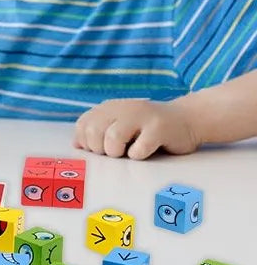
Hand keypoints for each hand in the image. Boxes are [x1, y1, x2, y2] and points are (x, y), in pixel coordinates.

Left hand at [72, 98, 200, 159]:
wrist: (187, 119)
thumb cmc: (148, 129)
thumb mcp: (120, 125)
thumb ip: (98, 131)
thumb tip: (76, 144)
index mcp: (109, 107)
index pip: (83, 125)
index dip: (87, 142)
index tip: (100, 149)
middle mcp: (122, 108)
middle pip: (94, 131)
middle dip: (100, 149)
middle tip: (115, 153)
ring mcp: (141, 116)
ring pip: (113, 139)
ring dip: (117, 153)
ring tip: (128, 153)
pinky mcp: (159, 128)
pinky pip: (138, 150)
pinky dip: (139, 156)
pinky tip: (146, 151)